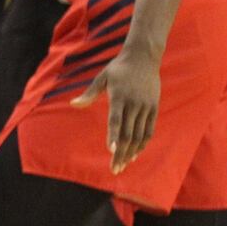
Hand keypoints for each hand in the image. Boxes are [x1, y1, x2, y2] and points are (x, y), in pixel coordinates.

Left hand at [71, 49, 160, 174]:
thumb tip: (72, 104)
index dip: (113, 136)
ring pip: (139, 134)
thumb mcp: (102, 78)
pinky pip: (149, 129)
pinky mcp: (153, 108)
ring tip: (124, 164)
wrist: (143, 57)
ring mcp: (145, 106)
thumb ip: (89, 94)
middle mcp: (133, 103)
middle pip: (127, 132)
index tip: (110, 151)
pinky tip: (136, 153)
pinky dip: (143, 143)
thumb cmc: (118, 68)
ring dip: (132, 151)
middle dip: (121, 152)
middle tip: (114, 168)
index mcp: (118, 96)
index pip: (116, 120)